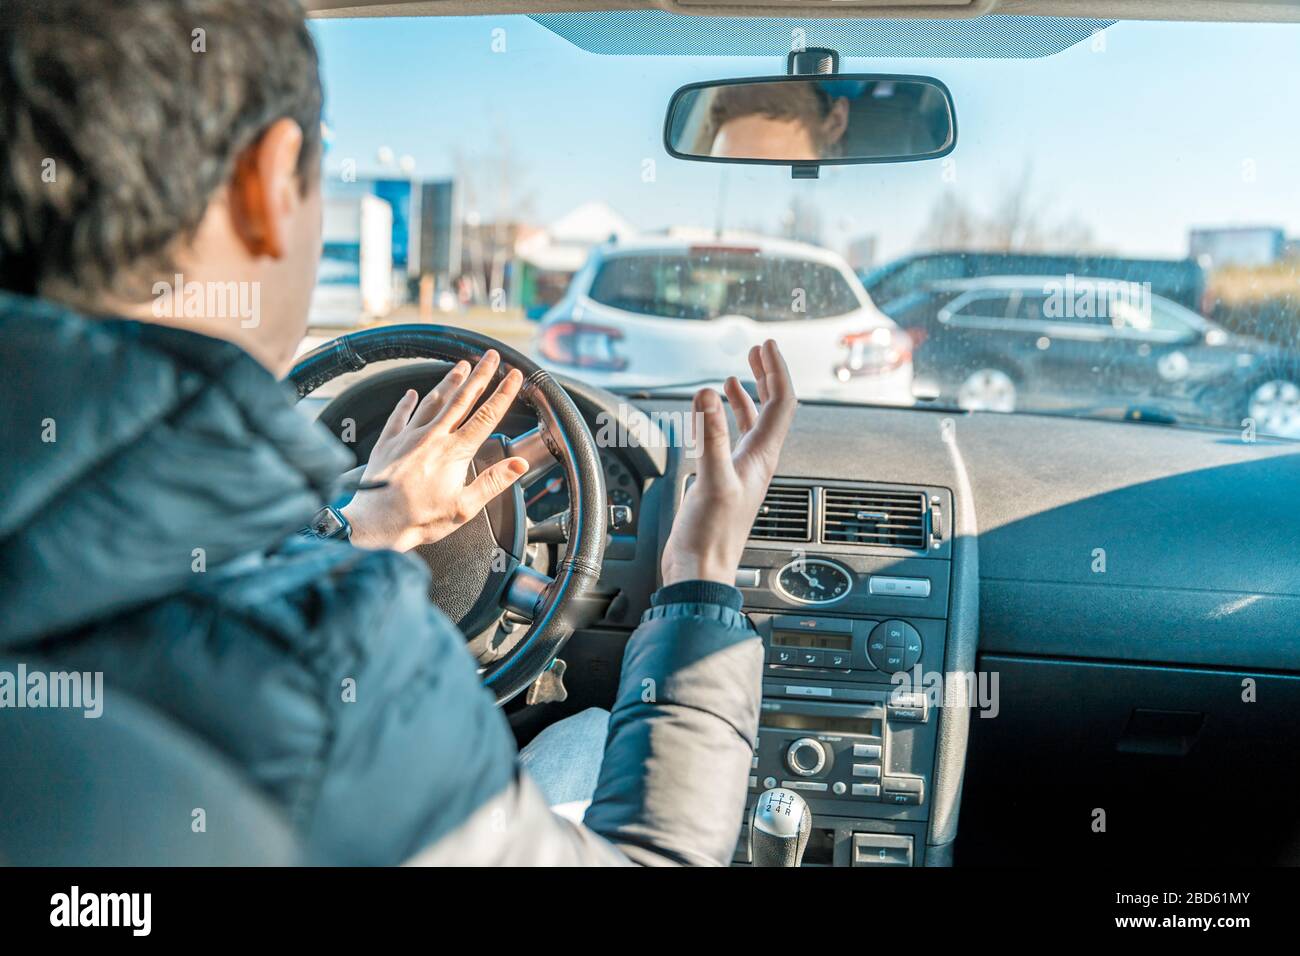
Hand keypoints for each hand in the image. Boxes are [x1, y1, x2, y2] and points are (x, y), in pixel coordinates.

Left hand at [342, 350, 529, 551]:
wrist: (375, 523)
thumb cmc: (419, 519)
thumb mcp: (464, 508)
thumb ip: (493, 482)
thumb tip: (518, 464)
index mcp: (455, 453)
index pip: (486, 416)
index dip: (503, 394)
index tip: (514, 376)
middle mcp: (433, 438)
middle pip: (462, 399)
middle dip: (480, 375)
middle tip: (490, 357)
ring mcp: (408, 437)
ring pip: (433, 401)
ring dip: (449, 382)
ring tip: (461, 366)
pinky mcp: (388, 442)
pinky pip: (400, 415)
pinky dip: (407, 402)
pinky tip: (411, 394)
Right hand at [661, 340, 796, 585]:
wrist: (699, 570)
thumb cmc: (710, 535)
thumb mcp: (711, 479)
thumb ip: (710, 436)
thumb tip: (709, 393)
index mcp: (762, 458)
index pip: (780, 403)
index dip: (775, 370)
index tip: (766, 345)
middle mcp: (757, 461)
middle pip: (772, 409)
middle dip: (766, 376)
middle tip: (758, 349)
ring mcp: (741, 471)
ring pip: (752, 424)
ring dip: (748, 396)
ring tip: (739, 374)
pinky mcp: (723, 480)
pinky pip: (731, 440)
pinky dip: (725, 419)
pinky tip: (712, 416)